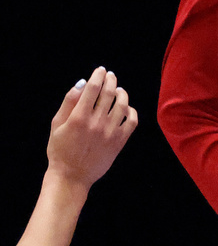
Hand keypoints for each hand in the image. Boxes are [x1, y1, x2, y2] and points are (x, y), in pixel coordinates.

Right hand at [46, 67, 137, 192]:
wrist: (72, 175)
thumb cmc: (60, 149)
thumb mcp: (57, 124)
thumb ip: (69, 102)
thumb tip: (82, 83)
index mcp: (79, 117)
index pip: (93, 88)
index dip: (98, 76)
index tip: (100, 70)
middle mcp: (97, 122)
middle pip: (109, 93)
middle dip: (111, 80)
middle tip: (110, 75)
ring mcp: (111, 132)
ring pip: (123, 105)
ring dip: (122, 94)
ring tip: (119, 90)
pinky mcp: (120, 141)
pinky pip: (132, 121)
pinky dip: (131, 111)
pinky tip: (127, 108)